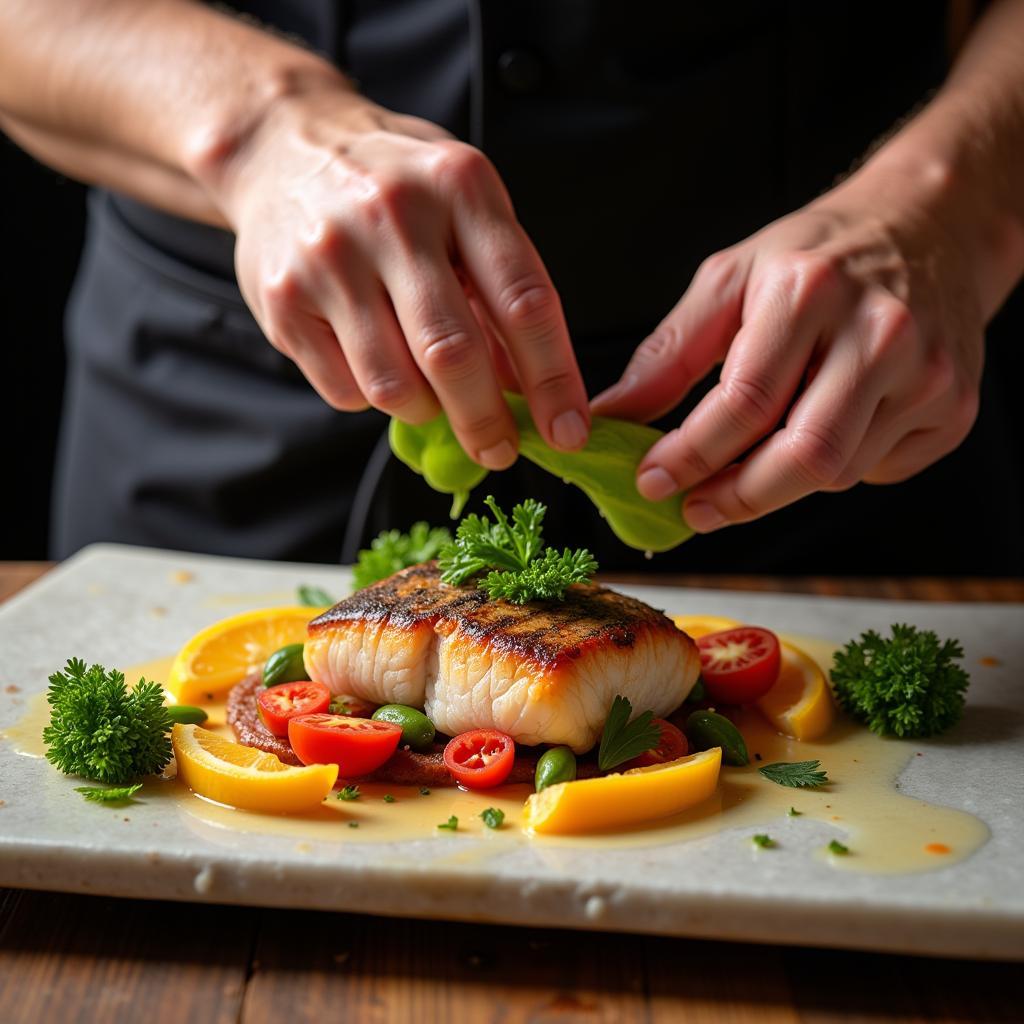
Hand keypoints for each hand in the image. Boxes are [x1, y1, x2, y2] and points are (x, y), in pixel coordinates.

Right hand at [204, 82, 588, 468]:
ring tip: (430, 393)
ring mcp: (330, 258)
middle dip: (486, 422)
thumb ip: (500, 291)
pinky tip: (375, 362)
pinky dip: (373, 398)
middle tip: (500, 451)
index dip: (553, 380)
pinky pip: (346, 390)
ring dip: (426, 411)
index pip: (524, 301)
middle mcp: (392, 216)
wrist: (280, 148)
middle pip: (454, 355)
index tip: (569, 433)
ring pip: (395, 386)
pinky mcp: (283, 300)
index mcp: (460, 186)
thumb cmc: (396, 188)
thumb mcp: (464, 209)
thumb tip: (528, 392)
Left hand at [591, 164, 986, 531]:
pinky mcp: (955, 407)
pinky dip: (834, 471)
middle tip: (694, 509)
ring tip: (748, 464)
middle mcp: (880, 333)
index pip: (744, 402)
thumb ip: (669, 353)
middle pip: (803, 456)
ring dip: (779, 484)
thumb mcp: (731, 280)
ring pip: (837, 473)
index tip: (651, 481)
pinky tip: (818, 431)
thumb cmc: (817, 256)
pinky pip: (878, 472)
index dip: (691, 455)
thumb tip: (611, 416)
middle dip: (737, 498)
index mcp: (810, 292)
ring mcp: (928, 374)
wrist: (929, 226)